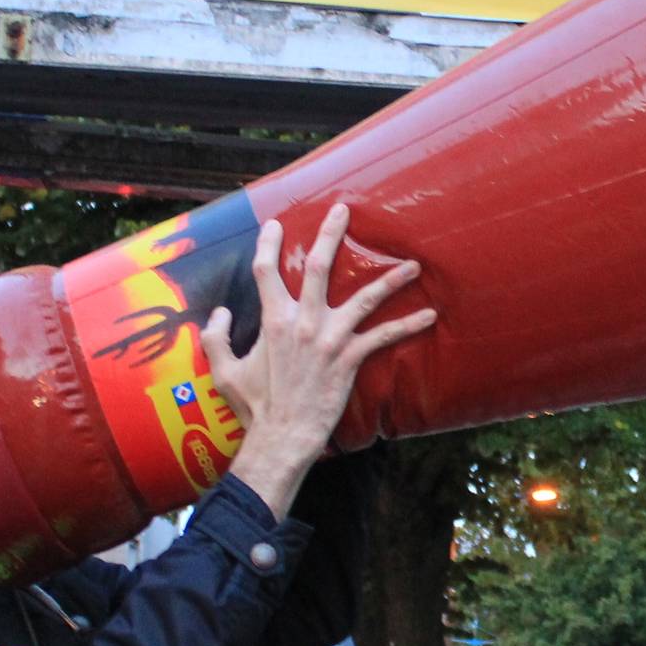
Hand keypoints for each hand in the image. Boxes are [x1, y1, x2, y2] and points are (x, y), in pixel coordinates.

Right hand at [203, 204, 436, 514]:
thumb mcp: (223, 371)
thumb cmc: (254, 406)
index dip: (268, 243)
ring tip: (413, 265)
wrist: (282, 435)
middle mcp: (301, 322)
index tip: (274, 224)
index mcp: (271, 320)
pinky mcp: (348, 358)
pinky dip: (407, 325)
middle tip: (344, 211)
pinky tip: (429, 315)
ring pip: (363, 297)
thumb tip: (221, 312)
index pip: (265, 271)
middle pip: (317, 267)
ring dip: (391, 280)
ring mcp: (328, 339)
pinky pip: (383, 336)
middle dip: (331, 235)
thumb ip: (216, 337)